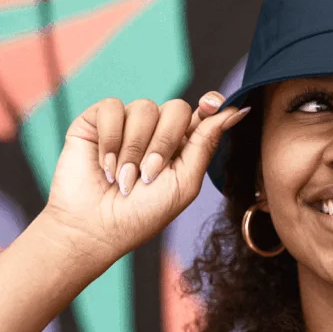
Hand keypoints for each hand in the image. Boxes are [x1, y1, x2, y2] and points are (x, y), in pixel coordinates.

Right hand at [40, 93, 248, 262]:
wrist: (95, 228)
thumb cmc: (142, 214)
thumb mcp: (184, 182)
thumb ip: (206, 144)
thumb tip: (237, 109)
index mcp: (182, 145)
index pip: (203, 112)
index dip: (211, 103)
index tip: (212, 105)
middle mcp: (156, 130)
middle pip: (176, 108)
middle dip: (164, 142)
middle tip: (148, 175)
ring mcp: (127, 124)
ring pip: (144, 107)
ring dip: (134, 148)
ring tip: (123, 178)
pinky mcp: (97, 121)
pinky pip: (112, 107)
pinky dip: (110, 139)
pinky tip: (106, 165)